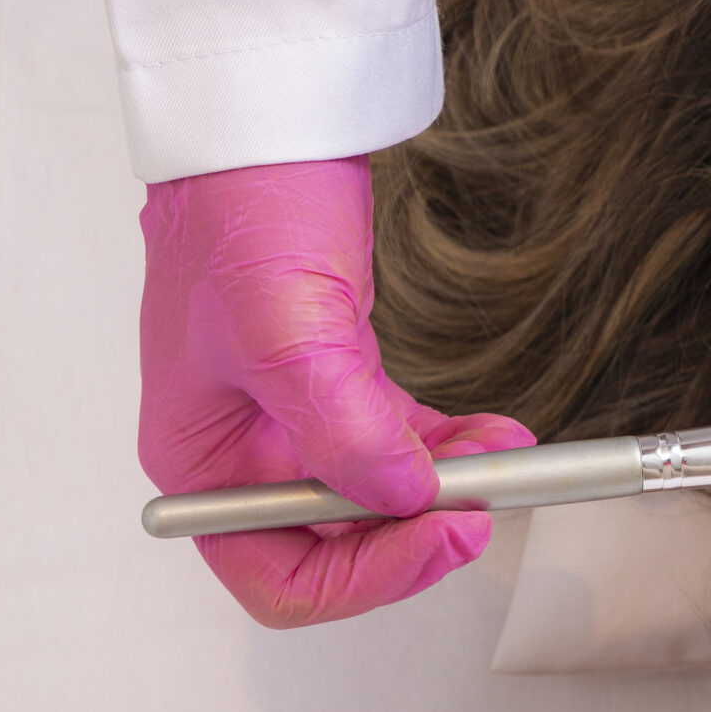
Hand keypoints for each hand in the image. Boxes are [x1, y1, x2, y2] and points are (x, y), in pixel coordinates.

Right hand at [139, 157, 534, 627]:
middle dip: (420, 532)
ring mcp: (293, 419)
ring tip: (508, 458)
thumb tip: (403, 497)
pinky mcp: (339, 380)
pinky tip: (493, 436)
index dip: (369, 579)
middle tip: (488, 503)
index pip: (280, 579)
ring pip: (379, 497)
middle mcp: (243, 455)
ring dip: (449, 489)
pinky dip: (448, 448)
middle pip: (338, 549)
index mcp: (202, 465)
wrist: (263, 132)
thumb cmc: (242, 214)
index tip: (443, 535)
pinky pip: (398, 443)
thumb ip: (344, 429)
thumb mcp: (286, 331)